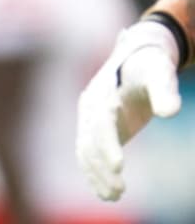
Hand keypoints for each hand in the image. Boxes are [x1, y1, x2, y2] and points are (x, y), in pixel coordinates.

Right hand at [76, 20, 181, 200]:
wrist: (134, 59)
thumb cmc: (148, 66)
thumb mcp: (159, 73)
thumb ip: (164, 90)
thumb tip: (171, 112)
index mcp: (101, 93)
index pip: (100, 121)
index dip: (107, 143)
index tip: (119, 166)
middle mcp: (89, 107)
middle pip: (89, 141)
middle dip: (102, 167)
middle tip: (120, 191)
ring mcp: (89, 120)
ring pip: (86, 151)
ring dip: (97, 175)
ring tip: (114, 197)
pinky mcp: (95, 131)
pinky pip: (88, 155)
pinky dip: (93, 174)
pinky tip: (104, 193)